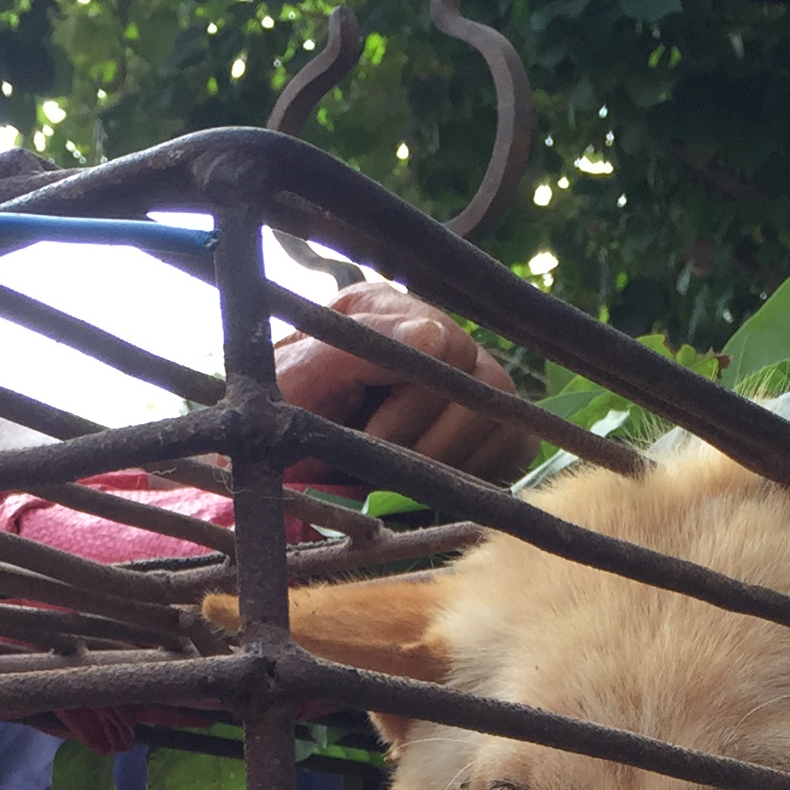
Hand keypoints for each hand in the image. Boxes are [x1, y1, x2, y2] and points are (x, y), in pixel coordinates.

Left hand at [272, 283, 536, 484]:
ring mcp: (468, 374)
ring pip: (503, 416)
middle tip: (383, 469)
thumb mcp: (296, 382)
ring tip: (401, 476)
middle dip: (429, 442)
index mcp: (383, 309)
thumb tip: (433, 335)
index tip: (369, 443)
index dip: (409, 409)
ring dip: (452, 461)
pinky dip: (477, 473)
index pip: (443, 347)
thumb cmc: (277, 422)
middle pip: (482, 385)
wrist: (274, 466)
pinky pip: (516, 443)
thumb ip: (356, 349)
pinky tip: (433, 480)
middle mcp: (435, 332)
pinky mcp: (490, 420)